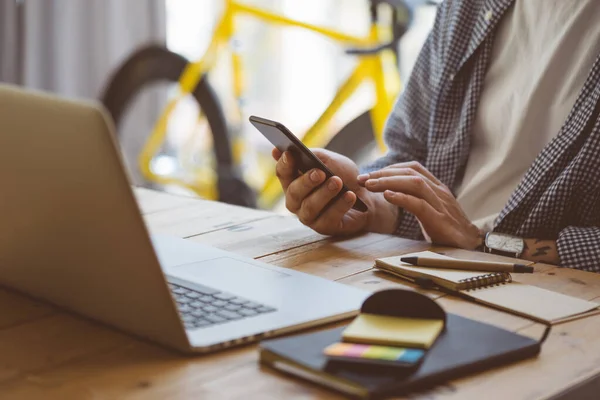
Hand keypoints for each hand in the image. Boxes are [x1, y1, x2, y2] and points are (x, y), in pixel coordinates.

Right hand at [272, 148, 396, 235]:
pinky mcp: (324, 227)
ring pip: (310, 206)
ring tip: (337, 182)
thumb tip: (293, 150)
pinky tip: (350, 196)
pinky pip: (329, 218)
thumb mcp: (330, 161)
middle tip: (320, 172)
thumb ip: (314, 156)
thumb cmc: (344, 176)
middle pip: (294, 192)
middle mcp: (296, 201)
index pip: (283, 173)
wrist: (366, 196)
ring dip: (324, 193)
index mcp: (294, 181)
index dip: (284, 164)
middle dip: (306, 182)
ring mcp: (309, 216)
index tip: (290, 153)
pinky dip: (340, 205)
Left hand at [359, 161, 481, 248]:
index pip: (413, 168)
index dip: (390, 168)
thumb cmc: (448, 230)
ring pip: (415, 184)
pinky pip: (420, 205)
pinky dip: (402, 198)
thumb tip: (392, 194)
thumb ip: (416, 200)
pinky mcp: (440, 220)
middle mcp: (439, 192)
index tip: (370, 175)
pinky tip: (387, 196)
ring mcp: (441, 205)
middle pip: (410, 173)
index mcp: (437, 188)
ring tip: (369, 185)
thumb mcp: (431, 211)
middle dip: (384, 173)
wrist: (472, 248)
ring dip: (389, 182)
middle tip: (362, 179)